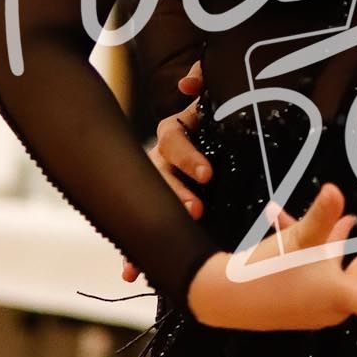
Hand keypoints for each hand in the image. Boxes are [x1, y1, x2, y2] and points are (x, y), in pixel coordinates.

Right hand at [122, 64, 207, 282]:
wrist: (227, 156)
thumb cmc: (224, 126)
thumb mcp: (220, 106)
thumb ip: (208, 85)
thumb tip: (188, 83)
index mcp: (178, 134)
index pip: (174, 138)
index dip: (189, 156)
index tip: (208, 175)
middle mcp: (160, 159)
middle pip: (158, 174)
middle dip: (174, 194)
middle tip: (196, 210)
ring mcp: (155, 187)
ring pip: (145, 204)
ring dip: (150, 225)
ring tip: (158, 247)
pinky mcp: (156, 213)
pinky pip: (140, 231)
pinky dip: (132, 254)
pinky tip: (129, 273)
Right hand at [185, 183, 356, 356]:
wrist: (219, 295)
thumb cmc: (264, 273)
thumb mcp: (295, 241)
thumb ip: (320, 216)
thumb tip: (337, 191)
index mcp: (340, 297)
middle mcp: (332, 305)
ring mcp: (315, 303)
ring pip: (333, 264)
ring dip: (328, 237)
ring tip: (321, 211)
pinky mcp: (299, 298)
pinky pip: (313, 268)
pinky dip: (305, 244)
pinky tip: (280, 215)